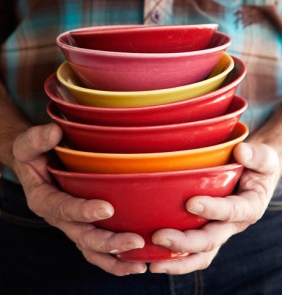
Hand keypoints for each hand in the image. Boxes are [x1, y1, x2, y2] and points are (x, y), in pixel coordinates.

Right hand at [12, 123, 146, 275]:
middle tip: (135, 240)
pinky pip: (98, 248)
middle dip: (108, 242)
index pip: (63, 209)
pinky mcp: (85, 224)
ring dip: (115, 258)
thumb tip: (55, 132)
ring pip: (91, 249)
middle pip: (81, 237)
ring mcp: (73, 224)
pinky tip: (137, 261)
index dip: (83, 211)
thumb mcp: (28, 143)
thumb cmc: (34, 153)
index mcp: (43, 199)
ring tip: (139, 263)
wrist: (36, 164)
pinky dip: (116, 258)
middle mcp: (59, 217)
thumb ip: (38, 138)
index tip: (107, 209)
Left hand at [149, 142, 279, 274]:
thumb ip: (257, 156)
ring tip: (153, 262)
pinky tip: (153, 259)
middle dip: (185, 242)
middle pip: (211, 240)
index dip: (213, 209)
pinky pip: (192, 252)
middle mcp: (233, 225)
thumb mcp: (266, 158)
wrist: (254, 175)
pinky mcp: (205, 231)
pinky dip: (174, 259)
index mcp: (250, 207)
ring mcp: (218, 231)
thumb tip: (240, 152)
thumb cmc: (258, 165)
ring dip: (177, 258)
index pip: (232, 211)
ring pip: (200, 254)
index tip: (191, 203)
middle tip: (159, 236)